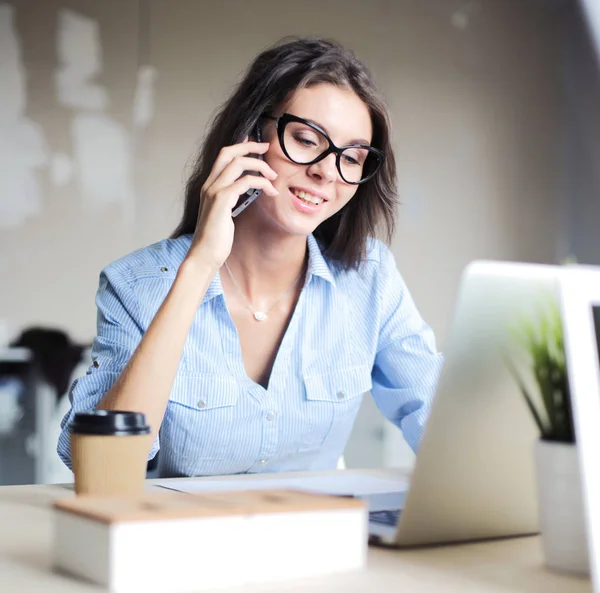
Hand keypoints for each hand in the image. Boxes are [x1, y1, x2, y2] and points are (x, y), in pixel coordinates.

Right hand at [187, 140, 278, 269]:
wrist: (204, 255)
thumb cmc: (215, 239)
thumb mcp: (223, 214)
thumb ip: (230, 199)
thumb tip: (244, 190)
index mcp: (209, 186)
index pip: (223, 156)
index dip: (240, 146)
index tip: (257, 146)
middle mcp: (209, 185)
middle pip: (229, 152)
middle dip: (250, 146)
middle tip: (267, 148)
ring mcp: (213, 191)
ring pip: (238, 163)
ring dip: (260, 166)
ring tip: (274, 177)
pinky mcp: (221, 201)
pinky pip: (245, 182)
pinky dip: (262, 183)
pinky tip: (271, 192)